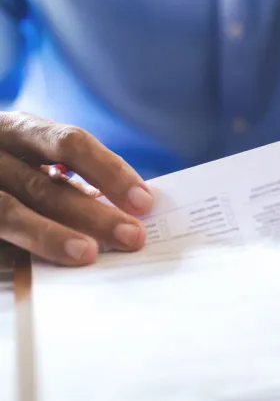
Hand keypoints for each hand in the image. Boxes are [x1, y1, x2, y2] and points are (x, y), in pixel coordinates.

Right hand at [0, 112, 152, 265]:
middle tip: (132, 238)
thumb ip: (67, 179)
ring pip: (7, 212)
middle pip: (43, 184)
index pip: (69, 142)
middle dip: (92, 213)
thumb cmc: (4, 166)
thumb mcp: (28, 157)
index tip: (145, 201)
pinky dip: (11, 255)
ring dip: (50, 236)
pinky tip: (35, 271)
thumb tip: (127, 210)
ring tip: (87, 255)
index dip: (109, 170)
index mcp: (16, 128)